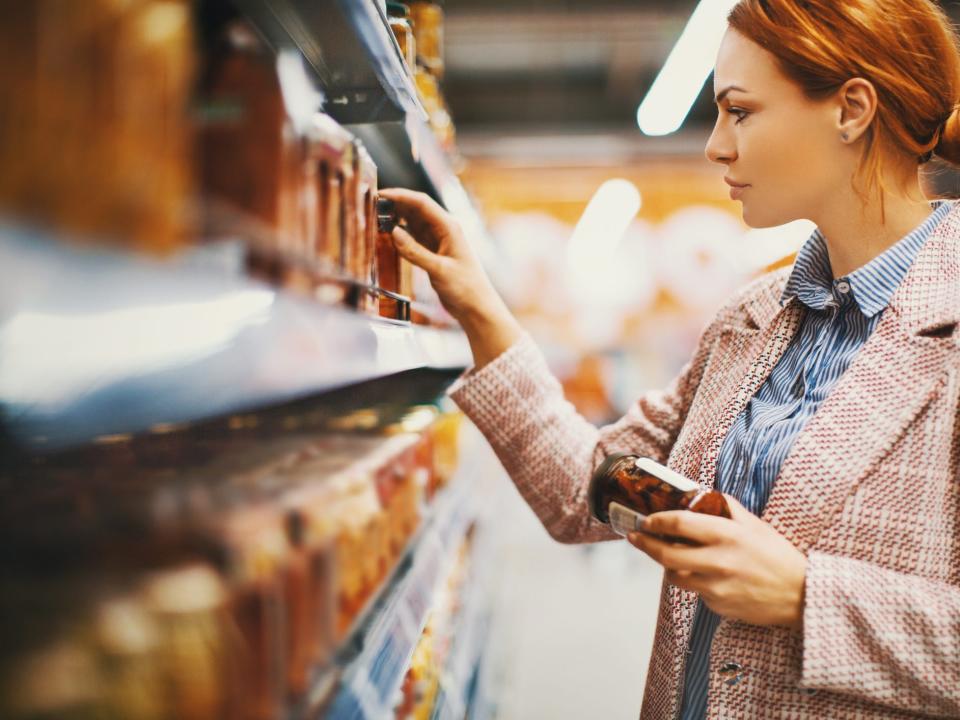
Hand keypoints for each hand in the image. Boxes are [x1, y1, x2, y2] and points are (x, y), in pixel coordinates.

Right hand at [379, 188, 521, 367]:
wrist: (476, 307)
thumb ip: (415, 251)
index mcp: (449, 227)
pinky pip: (414, 237)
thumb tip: (393, 232)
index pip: (421, 203)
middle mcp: (444, 229)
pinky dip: (401, 234)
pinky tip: (389, 235)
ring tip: (377, 217)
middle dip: (395, 204)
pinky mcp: (433, 252)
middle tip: (373, 205)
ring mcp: (438, 240)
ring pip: (413, 222)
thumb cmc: (466, 288)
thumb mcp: (439, 270)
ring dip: (397, 218)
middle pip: (416, 209)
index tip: (380, 195)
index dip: (400, 196)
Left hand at [627, 496, 806, 629]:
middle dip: (645, 544)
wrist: (801, 595)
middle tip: (635, 537)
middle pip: (666, 554)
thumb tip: (698, 494)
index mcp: (726, 535)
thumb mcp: (754, 523)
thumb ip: (725, 507)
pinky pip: (694, 591)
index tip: (645, 519)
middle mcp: (718, 561)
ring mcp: (716, 587)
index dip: (656, 521)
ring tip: (667, 553)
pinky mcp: (717, 605)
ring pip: (674, 575)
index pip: (678, 523)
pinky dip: (693, 581)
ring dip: (666, 564)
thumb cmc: (777, 556)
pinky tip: (704, 574)